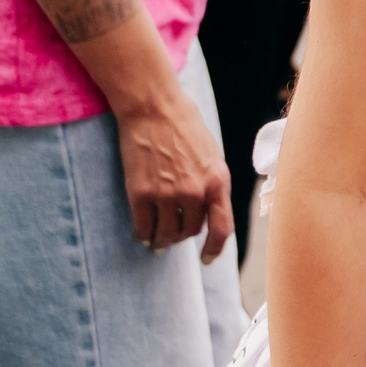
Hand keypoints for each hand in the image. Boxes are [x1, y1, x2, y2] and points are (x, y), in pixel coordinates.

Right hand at [114, 87, 232, 260]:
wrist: (153, 107)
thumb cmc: (183, 125)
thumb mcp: (210, 155)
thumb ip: (211, 183)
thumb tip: (206, 212)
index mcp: (218, 181)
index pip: (223, 228)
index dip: (216, 249)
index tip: (207, 258)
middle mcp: (195, 192)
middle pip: (190, 232)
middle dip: (182, 234)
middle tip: (172, 232)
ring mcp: (168, 194)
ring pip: (167, 235)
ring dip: (162, 239)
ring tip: (158, 237)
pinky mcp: (142, 194)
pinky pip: (143, 228)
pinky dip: (143, 233)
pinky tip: (143, 231)